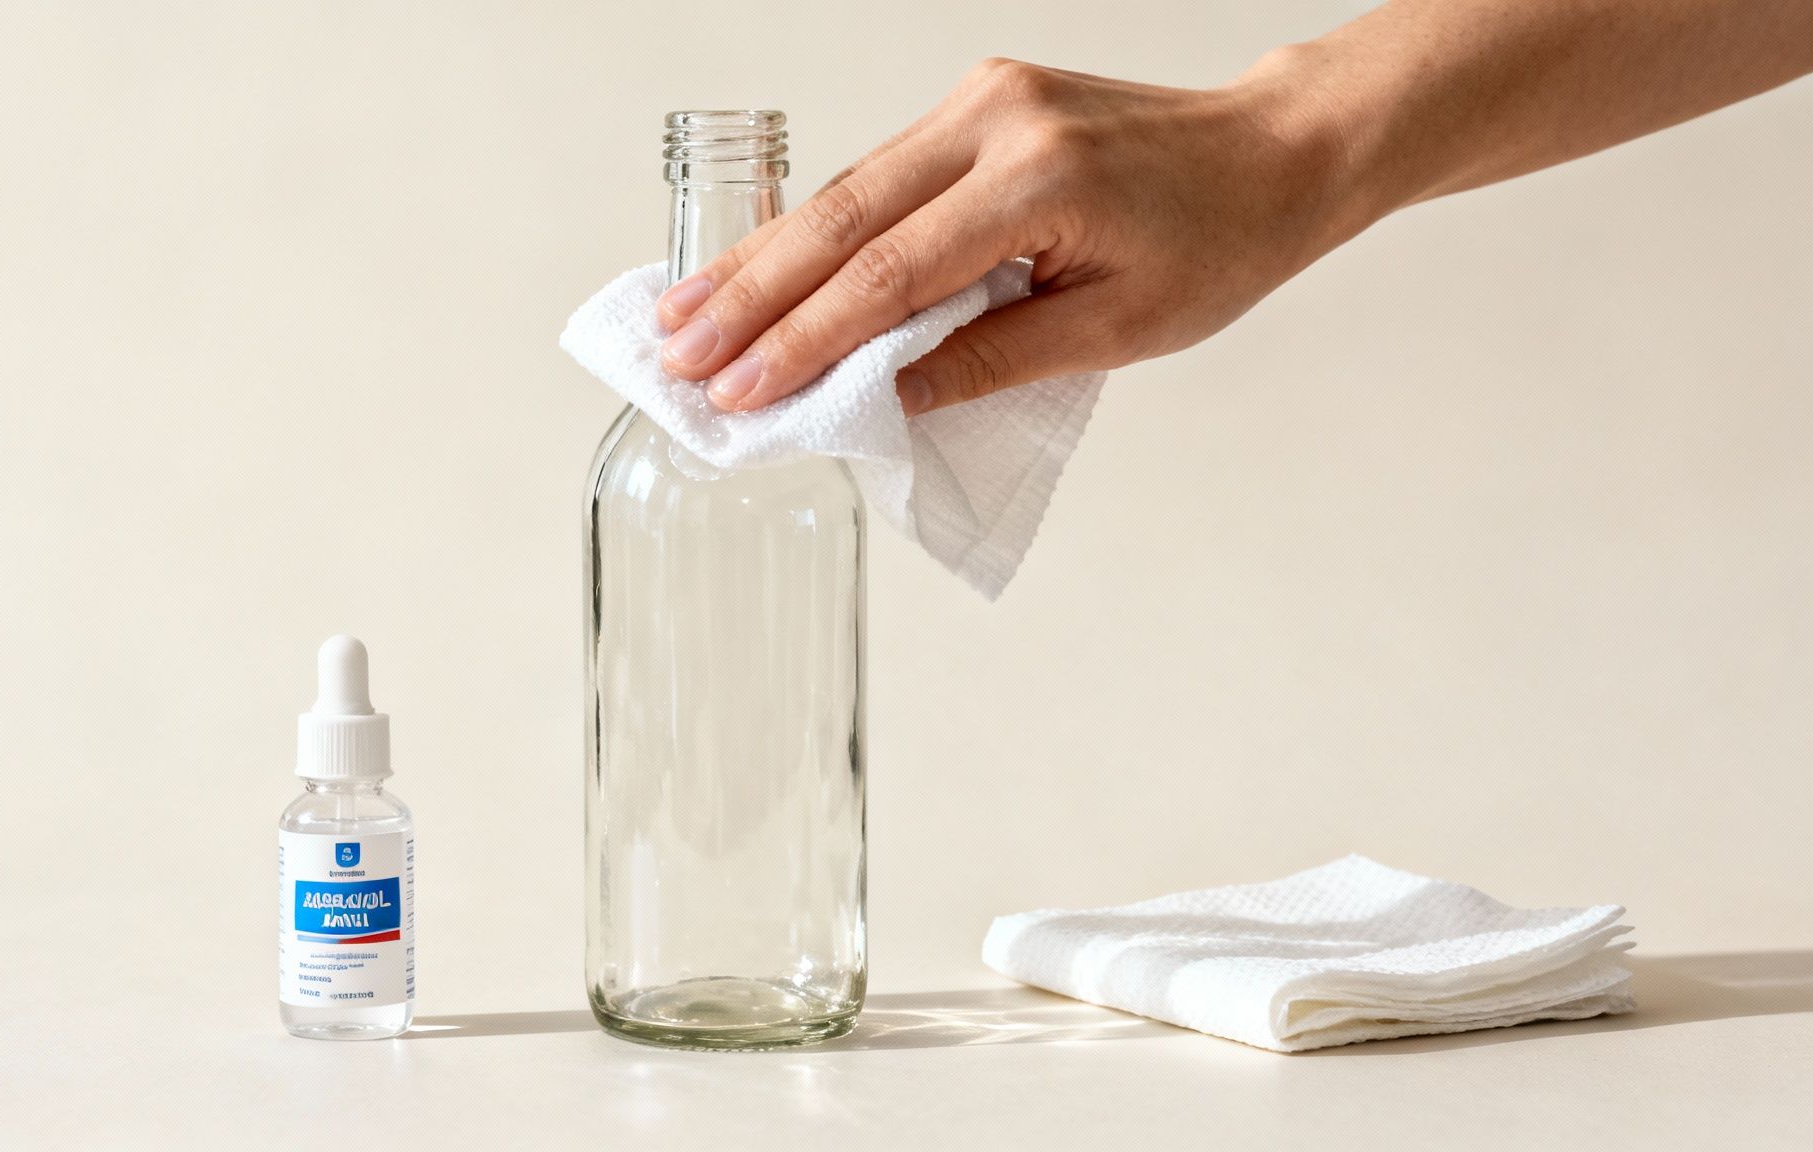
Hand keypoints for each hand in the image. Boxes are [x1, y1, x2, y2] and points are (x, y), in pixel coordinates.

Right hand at [653, 57, 1350, 415]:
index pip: (893, 273)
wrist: (1270, 154)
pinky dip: (817, 229)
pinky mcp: (976, 101)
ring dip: (764, 257)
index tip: (739, 392)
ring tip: (684, 315)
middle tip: (675, 354)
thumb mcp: (1114, 330)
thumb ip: (989, 359)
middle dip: (751, 293)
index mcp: (1040, 180)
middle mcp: (997, 120)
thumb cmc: (1214, 247)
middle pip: (845, 216)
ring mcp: (980, 99)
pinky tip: (760, 269)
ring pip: (847, 188)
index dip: (807, 340)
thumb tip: (880, 399)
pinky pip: (877, 172)